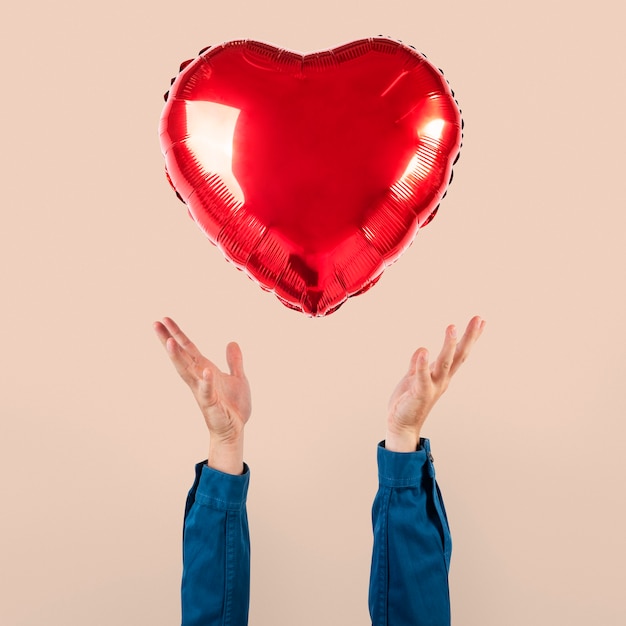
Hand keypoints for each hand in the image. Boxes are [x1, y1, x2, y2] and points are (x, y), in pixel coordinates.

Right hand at [153, 317, 250, 473]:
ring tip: (169, 342)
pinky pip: (208, 392)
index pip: (188, 349)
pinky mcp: (212, 405)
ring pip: (187, 372)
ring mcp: (203, 391)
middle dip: (168, 340)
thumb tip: (232, 342)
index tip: (164, 319)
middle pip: (181, 356)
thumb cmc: (233, 406)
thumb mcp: (238, 377)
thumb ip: (234, 361)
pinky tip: (205, 370)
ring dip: (177, 357)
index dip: (177, 334)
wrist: (236, 430)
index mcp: (204, 370)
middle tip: (155, 324)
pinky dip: (206, 382)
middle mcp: (199, 379)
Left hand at [385, 315, 485, 451]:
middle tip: (477, 319)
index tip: (480, 321)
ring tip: (453, 328)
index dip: (469, 337)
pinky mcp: (419, 393)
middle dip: (468, 337)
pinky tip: (424, 350)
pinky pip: (422, 377)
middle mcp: (441, 379)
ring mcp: (432, 386)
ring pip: (444, 363)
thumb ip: (417, 365)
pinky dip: (423, 364)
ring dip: (448, 346)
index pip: (458, 353)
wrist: (402, 425)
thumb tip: (422, 350)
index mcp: (441, 374)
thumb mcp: (413, 378)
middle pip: (458, 356)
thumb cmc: (409, 402)